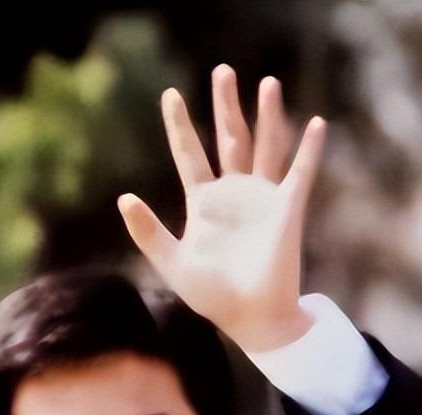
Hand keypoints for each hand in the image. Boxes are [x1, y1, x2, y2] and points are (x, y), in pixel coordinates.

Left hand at [118, 65, 326, 352]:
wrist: (248, 317)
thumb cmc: (210, 295)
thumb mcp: (171, 261)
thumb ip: (147, 231)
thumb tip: (123, 197)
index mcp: (204, 204)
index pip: (189, 155)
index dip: (180, 127)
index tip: (170, 96)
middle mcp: (234, 194)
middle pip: (229, 139)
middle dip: (226, 106)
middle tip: (221, 71)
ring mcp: (262, 198)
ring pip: (264, 146)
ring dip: (267, 116)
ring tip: (266, 82)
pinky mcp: (288, 209)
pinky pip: (300, 173)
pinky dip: (308, 150)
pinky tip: (316, 124)